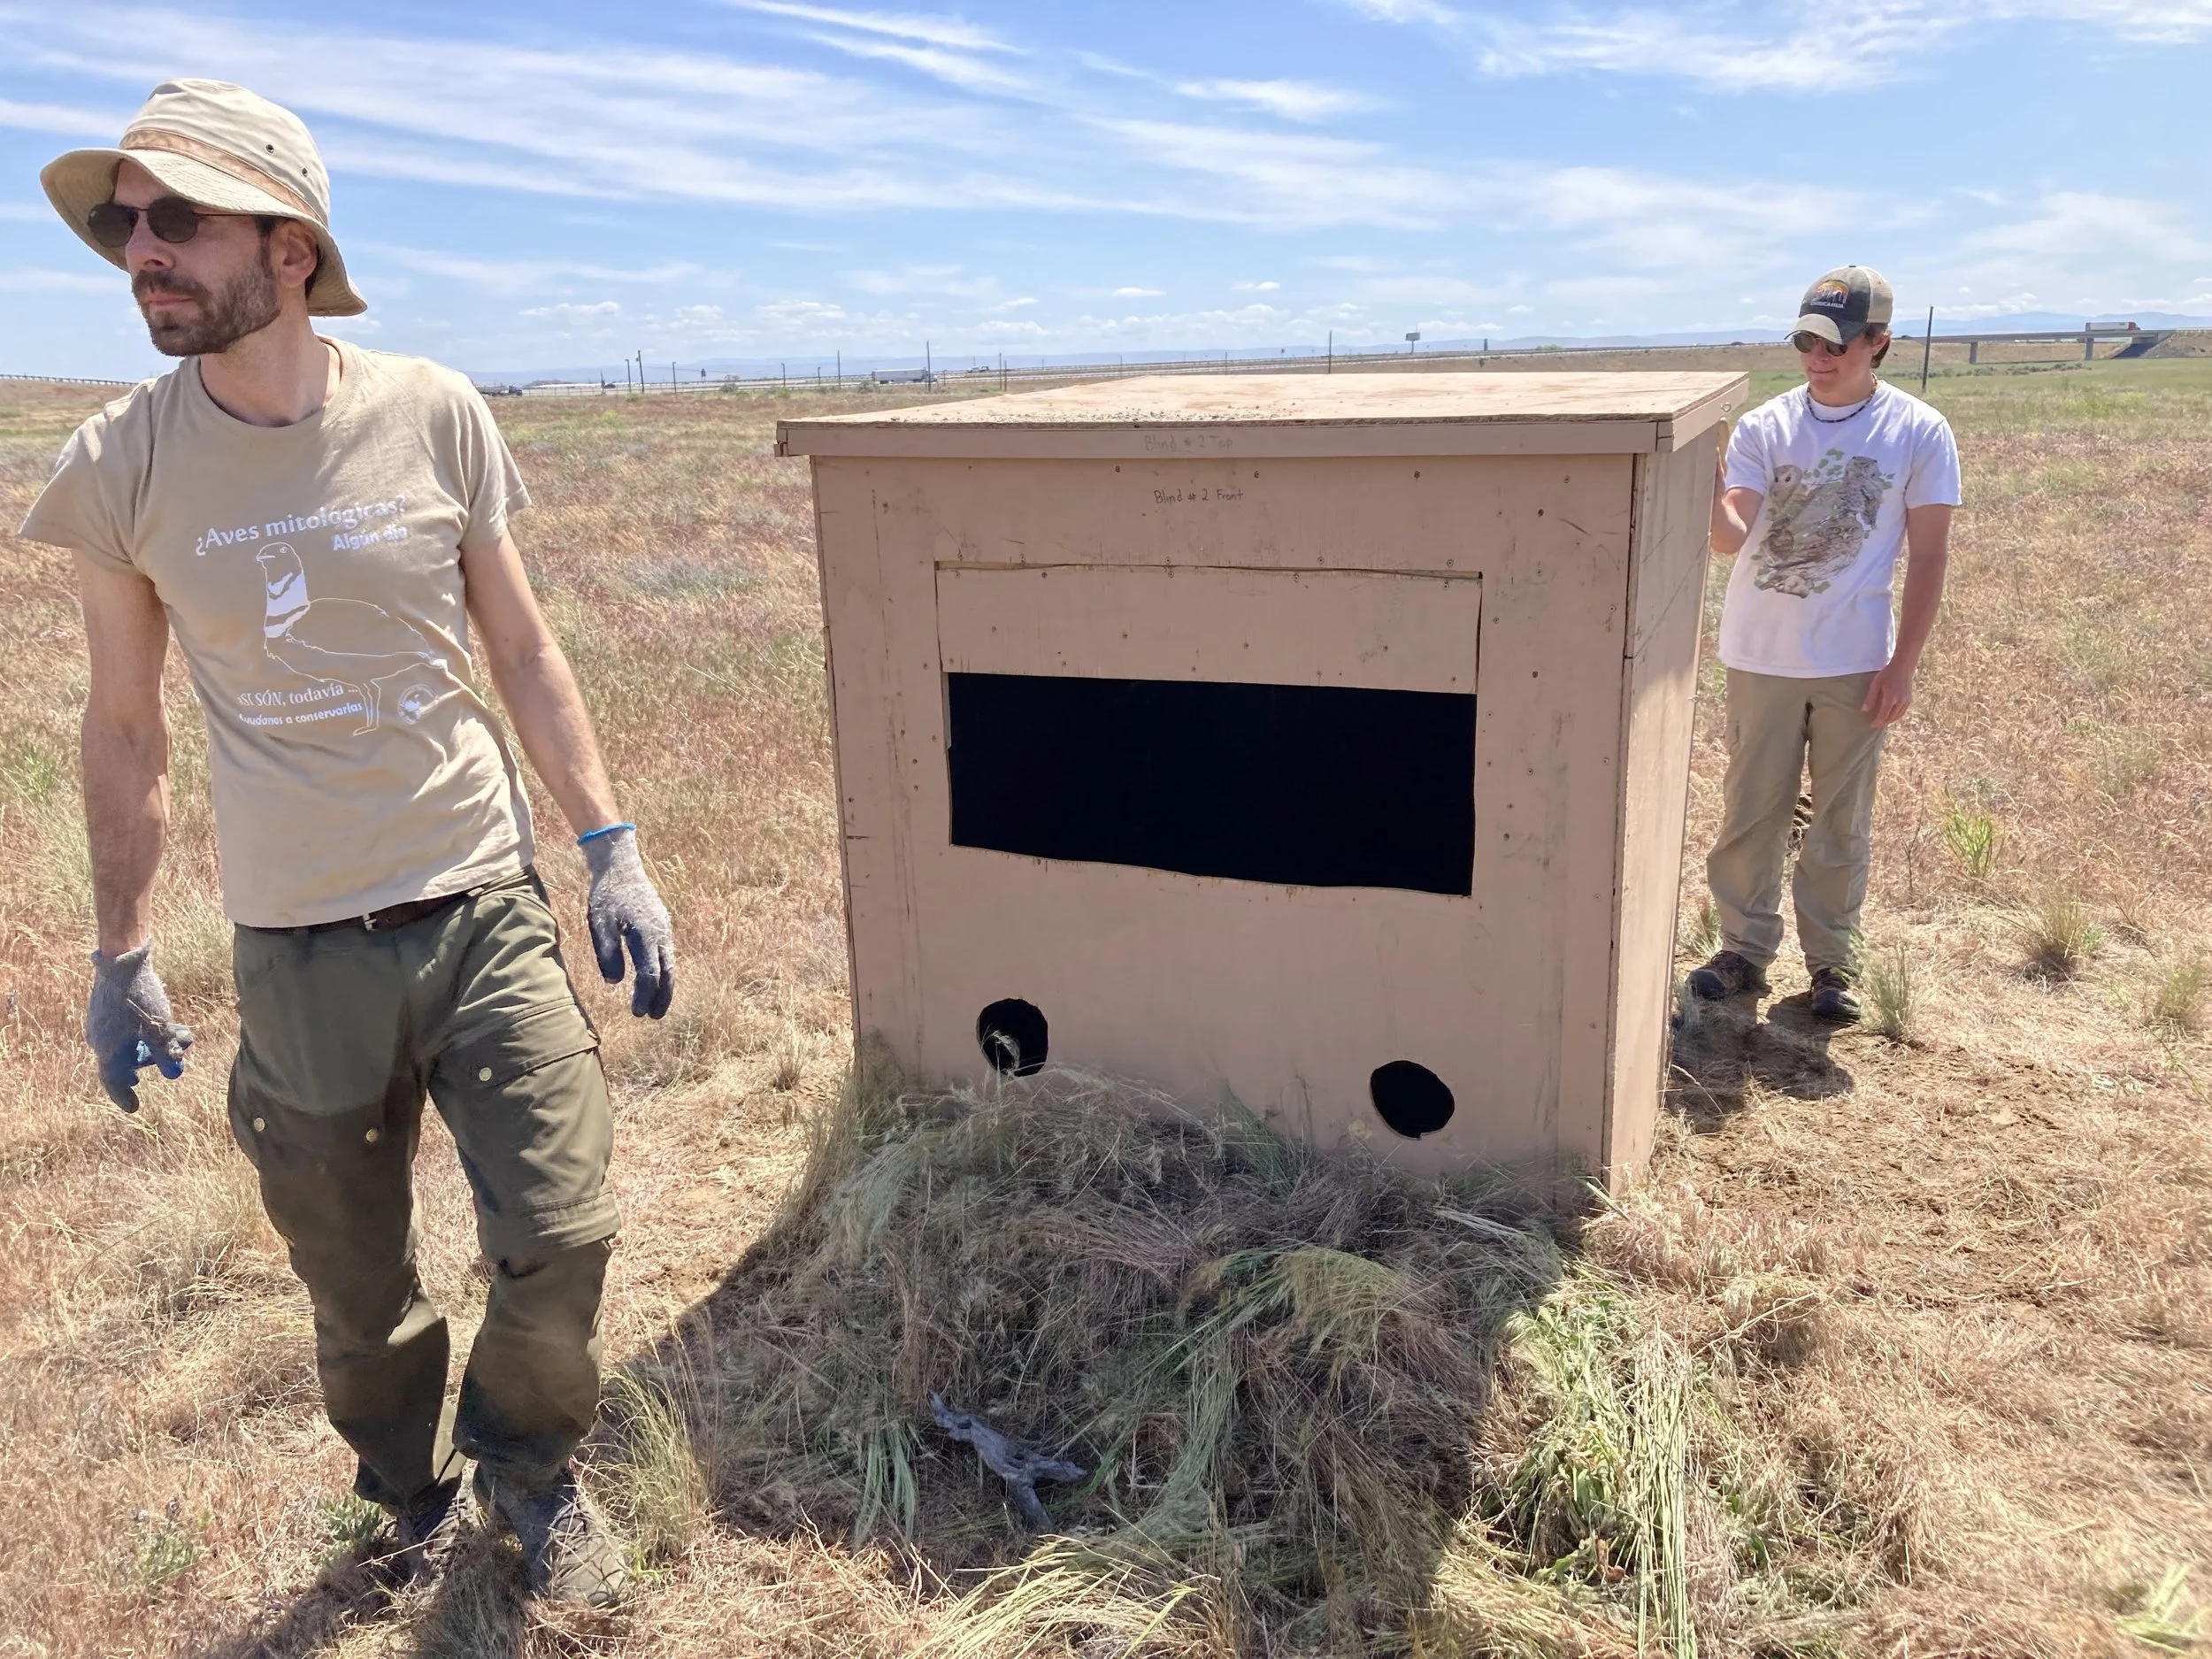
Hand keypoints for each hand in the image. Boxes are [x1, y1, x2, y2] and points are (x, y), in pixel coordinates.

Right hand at [85, 942, 193, 1111]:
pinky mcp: (106, 1008)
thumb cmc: (140, 998)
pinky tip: (170, 1023)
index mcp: (107, 1050)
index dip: (124, 1096)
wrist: (122, 960)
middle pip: (127, 1060)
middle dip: (156, 1059)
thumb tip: (174, 1074)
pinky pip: (128, 1028)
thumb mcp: (158, 1029)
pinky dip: (147, 1031)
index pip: (113, 1081)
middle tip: (178, 1056)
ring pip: (131, 1042)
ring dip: (157, 1042)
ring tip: (185, 1035)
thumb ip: (166, 1053)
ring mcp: (101, 1023)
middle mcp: (99, 1040)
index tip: (134, 1108)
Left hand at [580, 826, 674, 1018]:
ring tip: (658, 1004)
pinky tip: (656, 978)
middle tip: (654, 1017)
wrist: (621, 866)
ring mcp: (664, 928)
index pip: (649, 974)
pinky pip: (667, 953)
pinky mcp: (662, 924)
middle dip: (662, 997)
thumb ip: (608, 953)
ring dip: (665, 986)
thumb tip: (615, 982)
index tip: (636, 1013)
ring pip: (670, 963)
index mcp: (645, 935)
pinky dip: (665, 971)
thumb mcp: (600, 924)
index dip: (644, 996)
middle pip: (667, 973)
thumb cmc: (607, 896)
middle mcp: (660, 933)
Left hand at [1863, 661, 1914, 726]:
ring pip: (1898, 716)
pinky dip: (1896, 716)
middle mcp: (1900, 701)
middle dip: (1883, 722)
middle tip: (1876, 724)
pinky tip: (1891, 716)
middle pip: (1891, 717)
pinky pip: (1902, 712)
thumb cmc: (1887, 674)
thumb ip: (1870, 698)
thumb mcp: (1876, 684)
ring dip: (1890, 720)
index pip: (1883, 715)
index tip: (1871, 725)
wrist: (1903, 667)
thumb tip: (1864, 710)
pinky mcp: (1909, 699)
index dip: (1877, 721)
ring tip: (1882, 722)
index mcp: (1891, 698)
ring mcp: (1906, 701)